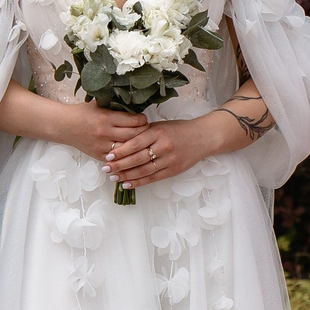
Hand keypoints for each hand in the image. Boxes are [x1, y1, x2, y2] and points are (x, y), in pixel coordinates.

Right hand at [58, 101, 152, 165]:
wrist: (65, 126)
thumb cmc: (83, 113)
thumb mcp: (100, 104)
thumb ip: (117, 106)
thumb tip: (137, 105)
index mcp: (106, 117)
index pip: (134, 121)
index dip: (142, 120)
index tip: (144, 119)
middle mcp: (105, 132)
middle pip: (134, 135)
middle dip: (143, 132)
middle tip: (147, 130)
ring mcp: (102, 146)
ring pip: (128, 149)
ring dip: (137, 145)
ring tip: (141, 141)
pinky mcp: (99, 155)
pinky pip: (118, 159)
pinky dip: (126, 155)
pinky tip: (132, 152)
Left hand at [104, 116, 224, 190]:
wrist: (203, 137)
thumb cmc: (179, 129)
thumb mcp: (160, 125)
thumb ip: (143, 132)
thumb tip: (121, 141)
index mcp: (158, 132)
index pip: (135, 143)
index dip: (120, 151)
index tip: (108, 156)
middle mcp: (163, 146)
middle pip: (137, 158)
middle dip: (120, 165)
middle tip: (106, 169)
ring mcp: (169, 160)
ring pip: (144, 170)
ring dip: (126, 175)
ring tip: (114, 177)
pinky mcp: (173, 170)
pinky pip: (153, 178)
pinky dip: (139, 182)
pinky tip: (127, 184)